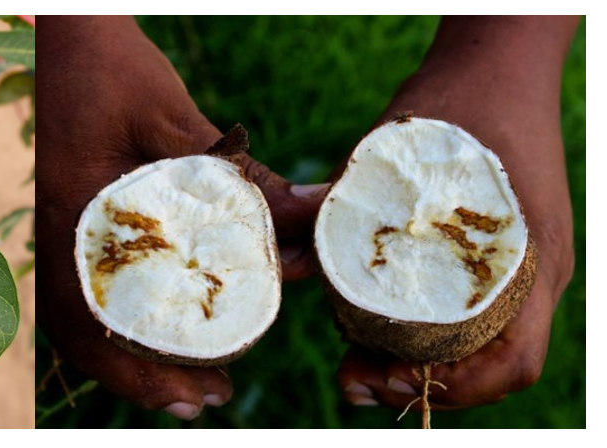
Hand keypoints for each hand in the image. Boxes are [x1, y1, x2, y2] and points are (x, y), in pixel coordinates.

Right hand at [37, 16, 326, 419]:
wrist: (56, 34)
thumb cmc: (106, 69)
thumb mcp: (176, 121)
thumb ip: (237, 176)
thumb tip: (312, 214)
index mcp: (69, 226)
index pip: (96, 329)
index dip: (145, 374)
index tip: (202, 396)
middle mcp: (51, 241)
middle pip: (85, 339)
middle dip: (142, 379)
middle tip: (204, 401)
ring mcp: (48, 232)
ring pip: (79, 320)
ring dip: (126, 356)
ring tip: (180, 380)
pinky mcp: (57, 219)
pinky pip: (77, 289)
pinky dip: (112, 319)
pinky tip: (148, 323)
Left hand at [337, 16, 579, 409]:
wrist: (497, 65)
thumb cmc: (454, 104)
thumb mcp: (395, 154)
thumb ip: (349, 205)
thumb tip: (288, 250)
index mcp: (528, 258)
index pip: (512, 361)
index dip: (452, 386)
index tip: (384, 376)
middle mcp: (537, 274)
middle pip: (497, 367)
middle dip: (425, 384)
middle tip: (355, 378)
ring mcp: (528, 269)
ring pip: (487, 347)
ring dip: (427, 365)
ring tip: (358, 364)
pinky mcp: (509, 259)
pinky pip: (482, 318)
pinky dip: (436, 336)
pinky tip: (382, 328)